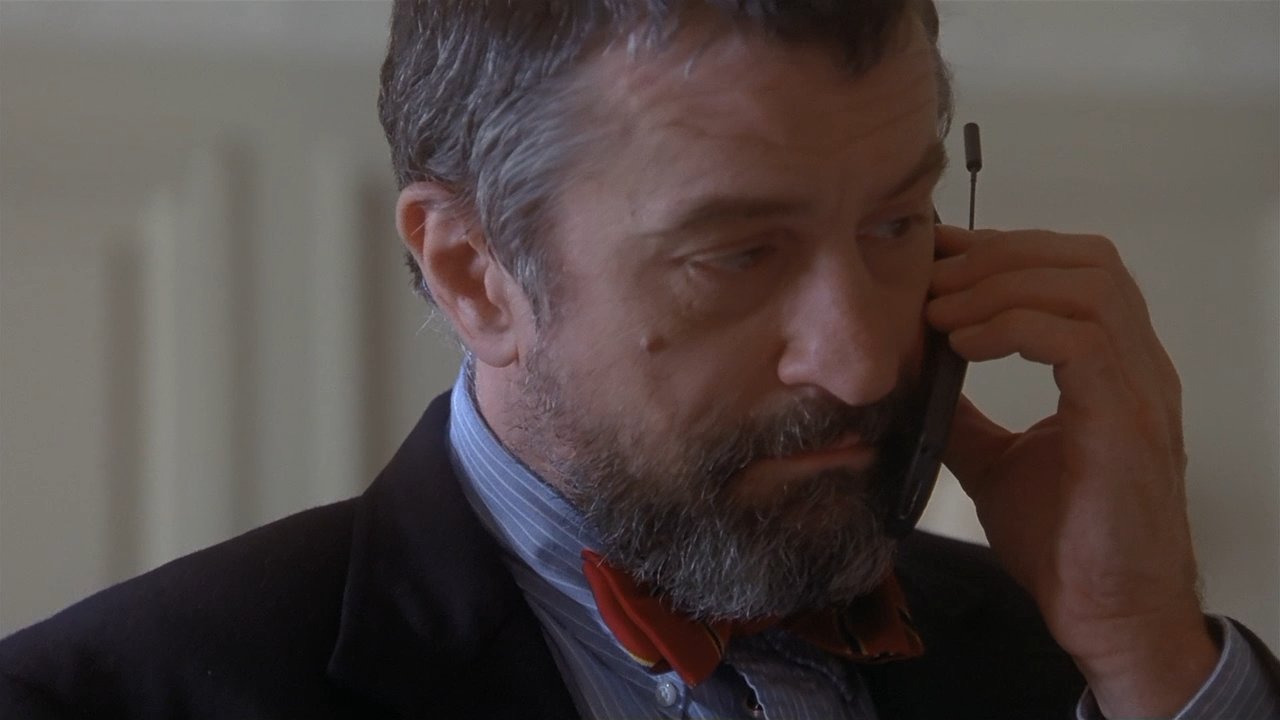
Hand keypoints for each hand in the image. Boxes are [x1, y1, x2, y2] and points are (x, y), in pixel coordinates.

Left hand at [926, 225, 1218, 717]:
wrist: (1104, 612)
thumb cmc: (1065, 543)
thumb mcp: (997, 460)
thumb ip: (967, 413)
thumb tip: (917, 377)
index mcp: (1115, 367)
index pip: (1072, 269)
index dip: (1002, 249)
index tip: (936, 255)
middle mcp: (1139, 366)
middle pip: (1084, 259)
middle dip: (998, 255)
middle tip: (932, 281)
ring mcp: (1140, 390)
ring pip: (1086, 286)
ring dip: (1001, 286)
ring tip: (941, 314)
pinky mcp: (1127, 421)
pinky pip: (1080, 339)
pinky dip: (1014, 326)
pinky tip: (963, 345)